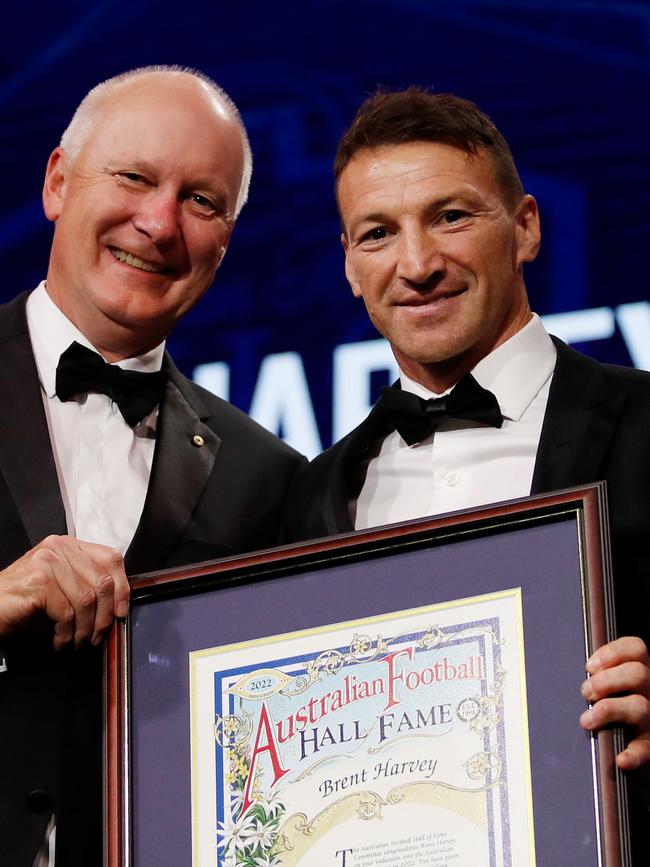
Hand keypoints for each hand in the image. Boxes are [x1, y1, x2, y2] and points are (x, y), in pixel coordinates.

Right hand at [0, 535, 128, 649]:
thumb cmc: (24, 603)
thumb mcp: (63, 590)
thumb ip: (88, 587)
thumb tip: (118, 606)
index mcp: (69, 546)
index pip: (110, 558)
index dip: (122, 587)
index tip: (120, 611)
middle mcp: (59, 548)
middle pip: (102, 581)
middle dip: (104, 616)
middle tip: (97, 636)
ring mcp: (47, 562)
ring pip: (86, 599)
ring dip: (85, 629)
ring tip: (77, 642)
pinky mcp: (37, 582)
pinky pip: (67, 612)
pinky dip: (66, 633)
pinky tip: (60, 641)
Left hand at [580, 636, 649, 772]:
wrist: (629, 747)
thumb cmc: (612, 707)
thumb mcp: (610, 685)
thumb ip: (598, 675)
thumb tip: (568, 668)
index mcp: (641, 671)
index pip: (637, 649)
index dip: (613, 652)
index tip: (589, 666)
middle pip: (638, 673)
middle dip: (606, 680)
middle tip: (585, 691)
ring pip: (640, 706)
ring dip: (608, 710)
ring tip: (586, 720)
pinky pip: (645, 749)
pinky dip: (633, 754)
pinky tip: (620, 759)